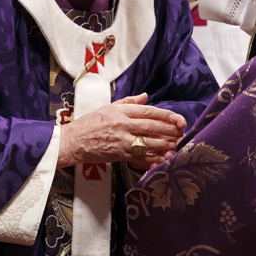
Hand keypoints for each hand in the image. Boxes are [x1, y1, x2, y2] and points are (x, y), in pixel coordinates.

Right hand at [57, 93, 185, 169]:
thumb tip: (145, 96)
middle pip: (152, 126)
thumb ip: (129, 102)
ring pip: (149, 142)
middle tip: (182, 133)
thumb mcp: (108, 107)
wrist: (73, 141)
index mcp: (121, 110)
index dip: (167, 116)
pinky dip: (153, 158)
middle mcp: (122, 124)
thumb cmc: (89, 123)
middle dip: (170, 130)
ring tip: (176, 145)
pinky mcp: (118, 154)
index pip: (149, 111)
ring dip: (165, 145)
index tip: (179, 119)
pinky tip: (162, 158)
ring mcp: (121, 140)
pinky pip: (140, 156)